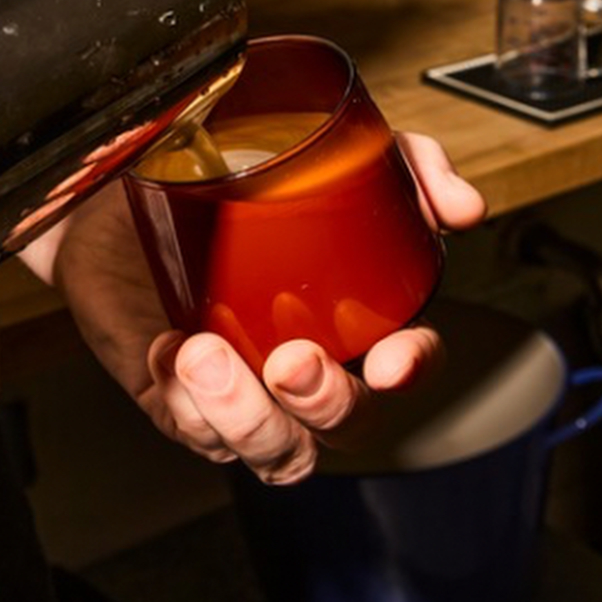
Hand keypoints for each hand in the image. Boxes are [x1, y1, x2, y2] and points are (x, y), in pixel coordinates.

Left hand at [34, 136, 486, 482]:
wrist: (138, 178)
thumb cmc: (243, 172)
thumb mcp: (338, 149)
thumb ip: (411, 168)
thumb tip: (464, 210)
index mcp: (355, 316)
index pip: (406, 363)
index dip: (411, 368)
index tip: (390, 359)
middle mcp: (305, 364)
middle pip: (341, 425)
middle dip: (322, 403)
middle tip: (292, 360)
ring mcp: (244, 389)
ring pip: (269, 451)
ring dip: (242, 417)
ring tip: (204, 352)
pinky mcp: (177, 398)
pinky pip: (188, 431)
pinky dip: (180, 402)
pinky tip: (168, 350)